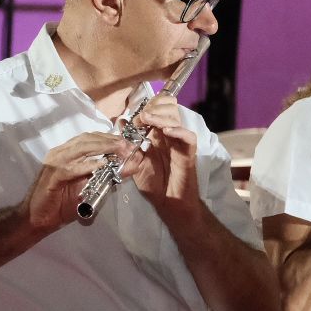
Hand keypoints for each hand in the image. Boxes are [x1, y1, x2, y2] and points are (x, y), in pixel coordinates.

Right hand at [24, 131, 134, 233]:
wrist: (37, 218)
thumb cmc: (61, 204)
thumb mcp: (90, 189)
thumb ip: (109, 176)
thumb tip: (132, 166)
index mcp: (67, 153)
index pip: (91, 138)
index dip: (111, 138)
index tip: (130, 143)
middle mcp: (60, 153)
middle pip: (87, 138)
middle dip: (111, 140)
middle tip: (129, 146)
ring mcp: (55, 162)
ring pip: (80, 147)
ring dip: (103, 147)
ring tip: (121, 150)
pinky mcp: (52, 175)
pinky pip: (71, 168)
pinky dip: (87, 165)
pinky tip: (102, 165)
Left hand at [123, 95, 201, 218]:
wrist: (168, 203)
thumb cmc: (154, 183)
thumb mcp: (135, 161)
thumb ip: (128, 143)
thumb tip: (120, 122)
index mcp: (158, 135)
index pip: (158, 110)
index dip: (147, 107)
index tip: (134, 116)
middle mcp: (170, 136)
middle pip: (169, 109)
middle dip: (154, 107)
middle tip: (142, 117)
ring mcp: (180, 143)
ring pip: (177, 119)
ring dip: (161, 116)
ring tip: (148, 119)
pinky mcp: (189, 154)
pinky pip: (189, 138)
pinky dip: (179, 131)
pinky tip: (166, 131)